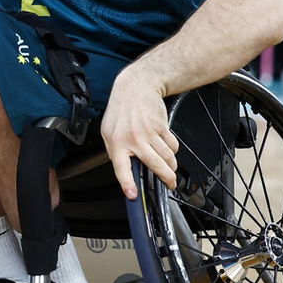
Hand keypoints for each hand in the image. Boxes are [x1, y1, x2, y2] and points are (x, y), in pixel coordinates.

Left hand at [100, 71, 179, 199]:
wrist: (135, 88)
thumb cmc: (120, 111)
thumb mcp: (109, 132)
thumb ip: (116, 151)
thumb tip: (126, 171)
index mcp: (116, 142)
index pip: (121, 167)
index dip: (127, 183)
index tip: (132, 195)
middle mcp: (133, 138)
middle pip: (156, 165)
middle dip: (167, 178)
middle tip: (170, 183)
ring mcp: (149, 132)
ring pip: (168, 157)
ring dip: (171, 164)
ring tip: (169, 164)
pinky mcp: (161, 127)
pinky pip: (173, 146)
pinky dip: (173, 149)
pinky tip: (166, 145)